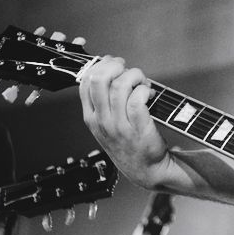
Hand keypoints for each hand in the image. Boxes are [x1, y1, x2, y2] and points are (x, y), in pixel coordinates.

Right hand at [80, 55, 171, 190]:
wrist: (146, 170)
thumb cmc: (129, 143)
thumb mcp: (107, 125)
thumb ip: (105, 102)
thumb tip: (111, 69)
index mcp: (91, 118)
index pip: (85, 83)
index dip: (100, 66)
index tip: (114, 64)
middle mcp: (102, 121)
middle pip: (99, 80)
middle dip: (116, 66)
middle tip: (129, 70)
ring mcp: (119, 126)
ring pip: (120, 86)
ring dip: (135, 76)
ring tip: (143, 83)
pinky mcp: (137, 127)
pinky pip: (137, 99)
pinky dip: (144, 90)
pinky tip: (149, 93)